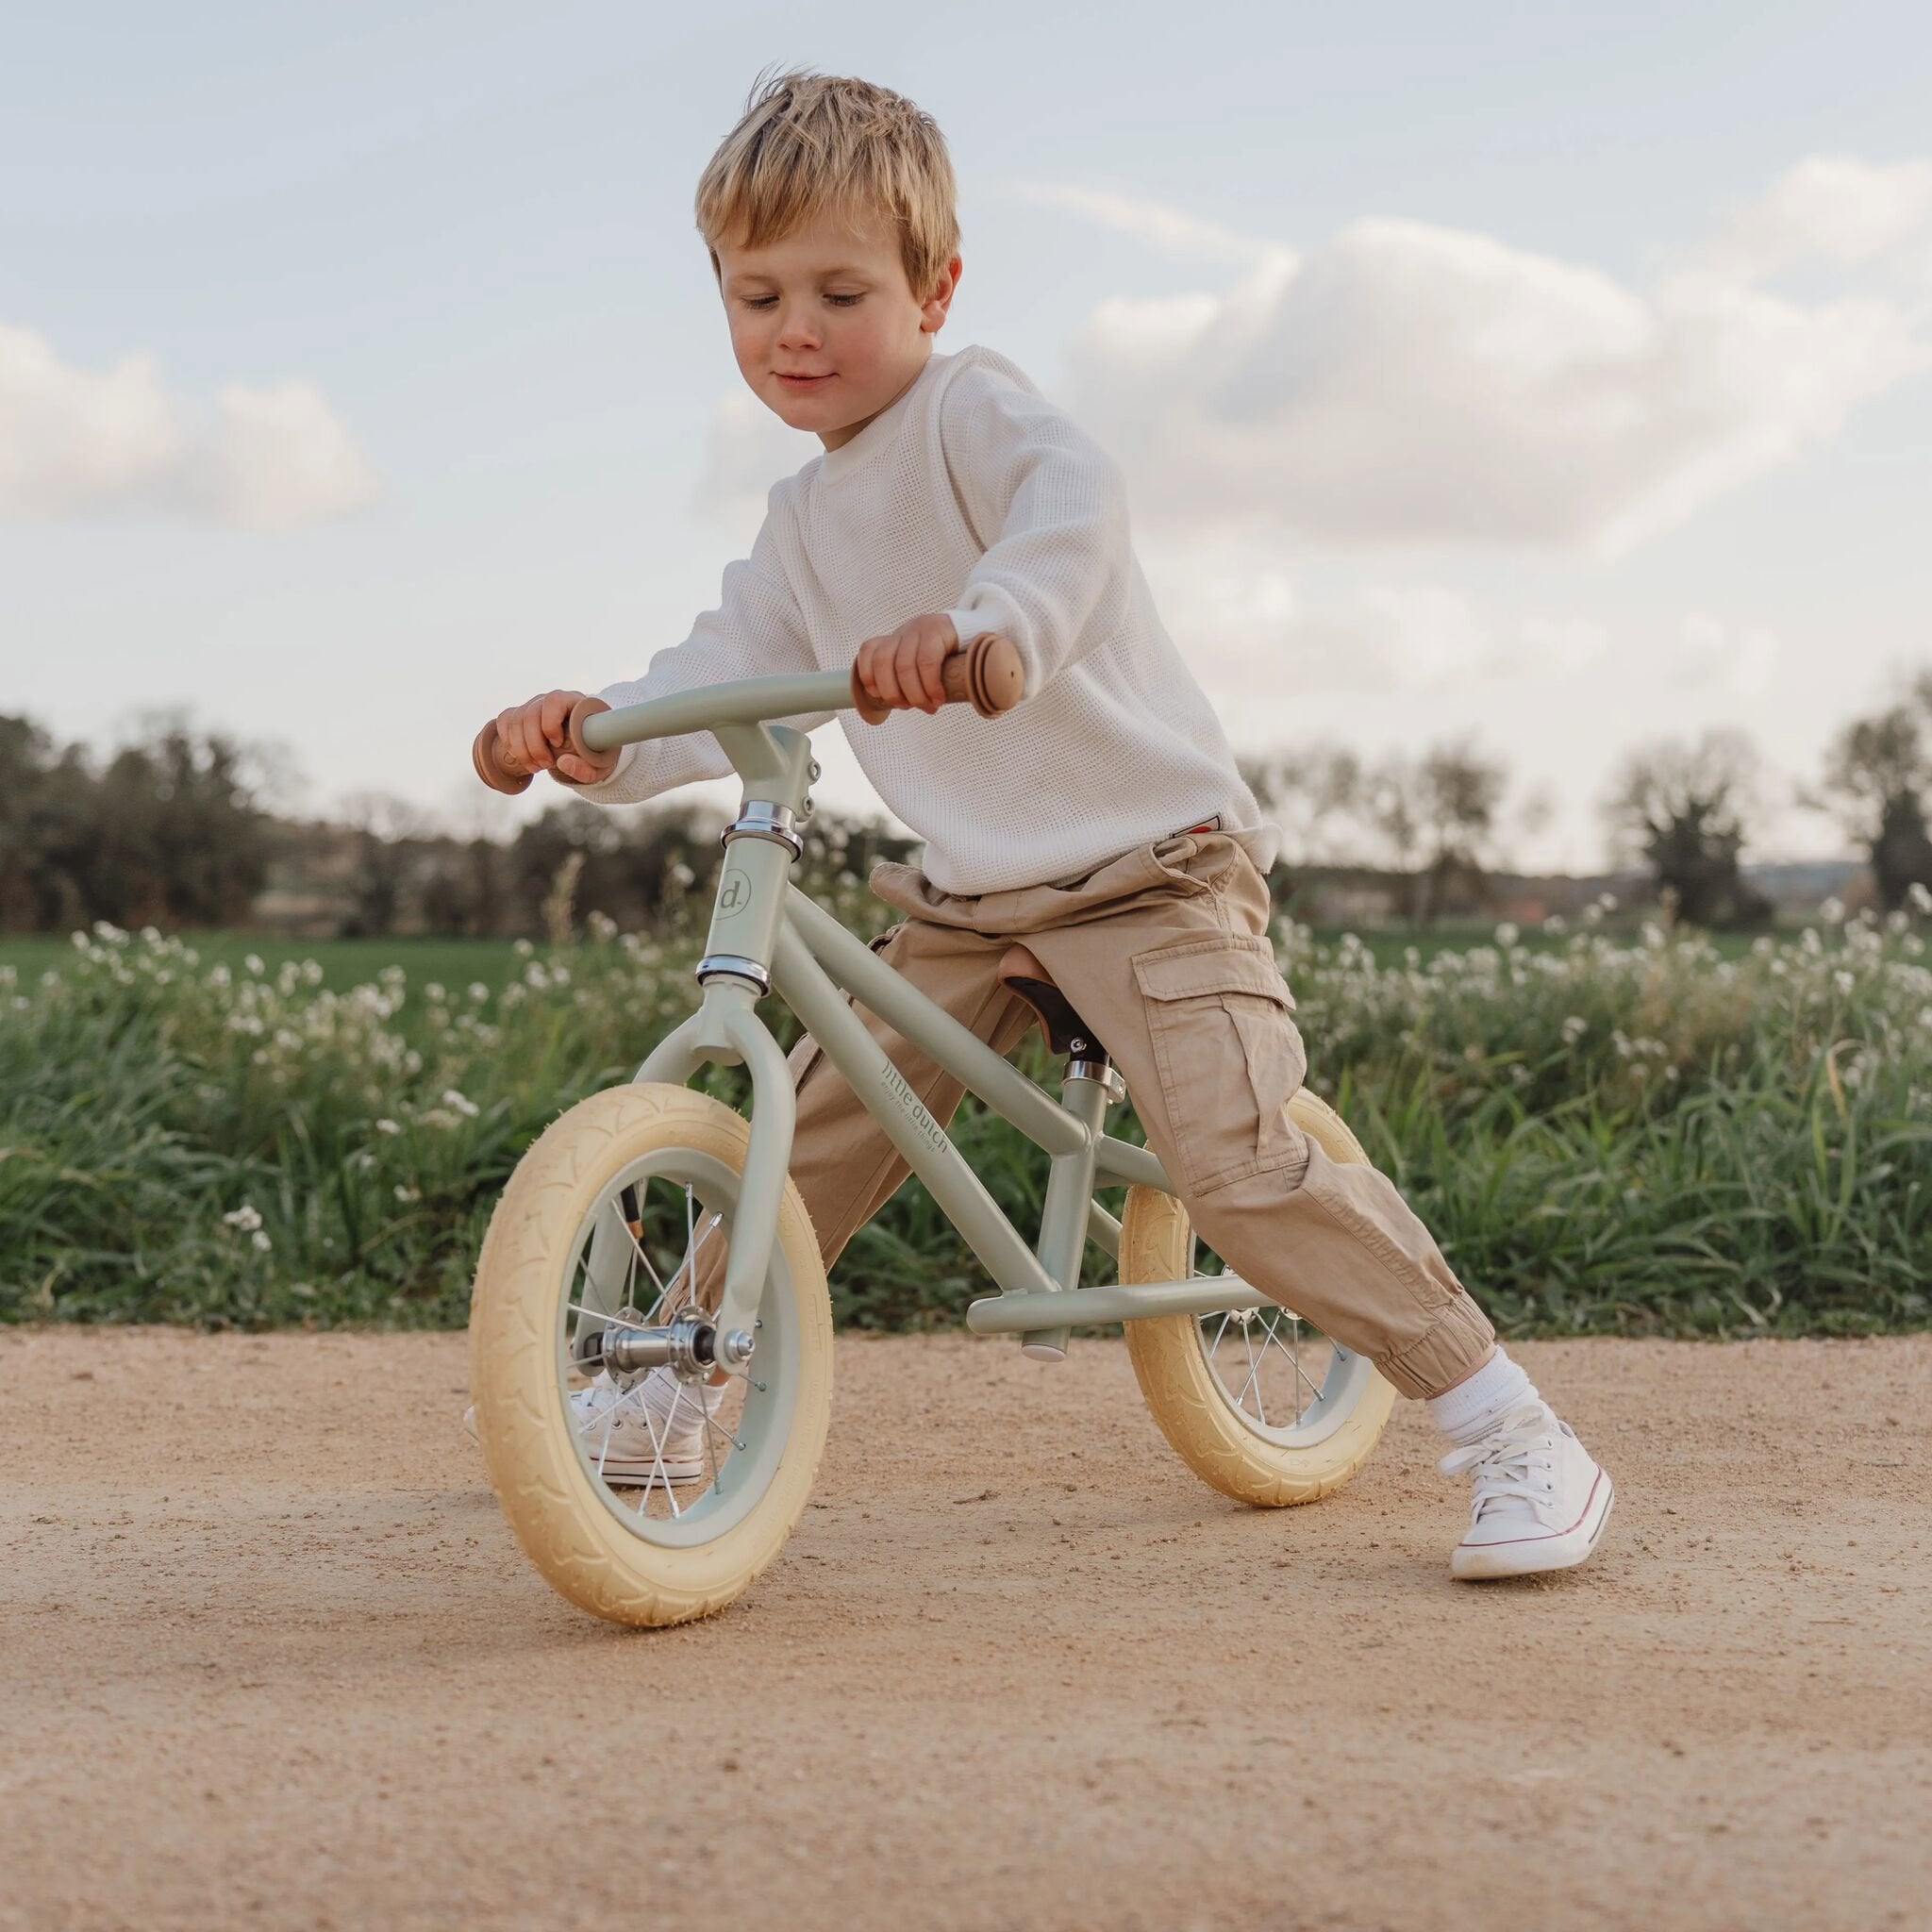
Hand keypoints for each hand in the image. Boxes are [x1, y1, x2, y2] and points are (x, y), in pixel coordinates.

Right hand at [493, 690, 617, 785]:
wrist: (587, 747)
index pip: (554, 701)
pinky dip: (508, 741)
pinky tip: (521, 756)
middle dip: (534, 745)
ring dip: (521, 748)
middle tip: (545, 765)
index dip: (550, 723)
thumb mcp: (599, 766)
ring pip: (516, 720)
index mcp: (575, 702)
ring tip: (536, 767)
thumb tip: (562, 763)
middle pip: (531, 714)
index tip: (558, 744)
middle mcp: (552, 700)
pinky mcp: (521, 715)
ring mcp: (534, 706)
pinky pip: (505, 721)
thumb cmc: (595, 753)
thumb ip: (586, 769)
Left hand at [854, 613, 959, 715]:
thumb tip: (904, 706)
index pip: (869, 650)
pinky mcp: (939, 629)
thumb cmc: (954, 657)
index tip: (878, 696)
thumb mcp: (926, 663)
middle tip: (908, 708)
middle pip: (883, 662)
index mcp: (897, 638)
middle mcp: (905, 630)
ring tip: (928, 707)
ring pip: (904, 665)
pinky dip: (930, 685)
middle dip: (892, 692)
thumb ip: (912, 678)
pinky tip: (938, 697)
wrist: (983, 630)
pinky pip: (927, 661)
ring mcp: (921, 627)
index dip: (868, 676)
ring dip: (914, 693)